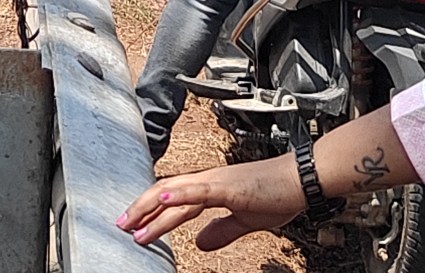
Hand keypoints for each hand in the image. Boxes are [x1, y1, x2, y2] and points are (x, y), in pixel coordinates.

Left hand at [120, 154, 303, 249]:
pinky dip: (179, 195)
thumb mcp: (246, 220)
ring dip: (150, 207)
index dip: (152, 214)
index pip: (174, 200)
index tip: (134, 227)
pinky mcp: (230, 187)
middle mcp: (209, 180)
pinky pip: (200, 190)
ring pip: (175, 191)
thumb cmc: (279, 194)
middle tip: (120, 226)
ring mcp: (218, 181)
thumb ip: (222, 231)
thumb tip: (201, 244)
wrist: (304, 180)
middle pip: (166, 193)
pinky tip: (163, 200)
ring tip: (131, 223)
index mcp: (212, 188)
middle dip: (141, 210)